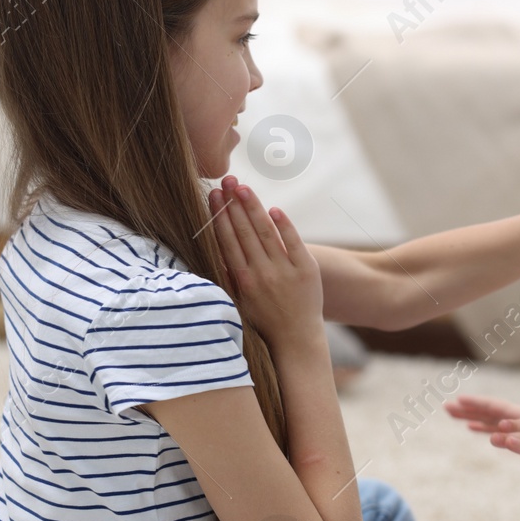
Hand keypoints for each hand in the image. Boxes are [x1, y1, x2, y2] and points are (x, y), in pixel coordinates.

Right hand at [210, 175, 322, 343]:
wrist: (295, 339)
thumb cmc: (263, 320)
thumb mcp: (238, 301)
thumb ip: (227, 275)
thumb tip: (213, 248)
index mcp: (242, 280)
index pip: (227, 241)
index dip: (219, 216)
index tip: (213, 195)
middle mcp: (261, 274)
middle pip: (244, 232)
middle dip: (233, 204)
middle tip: (226, 181)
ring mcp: (284, 271)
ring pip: (265, 233)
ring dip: (253, 208)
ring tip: (243, 187)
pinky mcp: (307, 271)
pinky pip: (294, 243)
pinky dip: (284, 226)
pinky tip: (274, 210)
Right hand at [443, 394, 519, 433]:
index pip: (493, 406)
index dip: (476, 402)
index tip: (459, 399)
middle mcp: (513, 417)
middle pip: (485, 410)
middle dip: (465, 408)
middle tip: (445, 406)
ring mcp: (513, 426)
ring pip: (487, 419)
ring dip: (469, 416)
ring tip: (450, 413)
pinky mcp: (514, 437)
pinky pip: (494, 430)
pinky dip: (482, 427)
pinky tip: (469, 426)